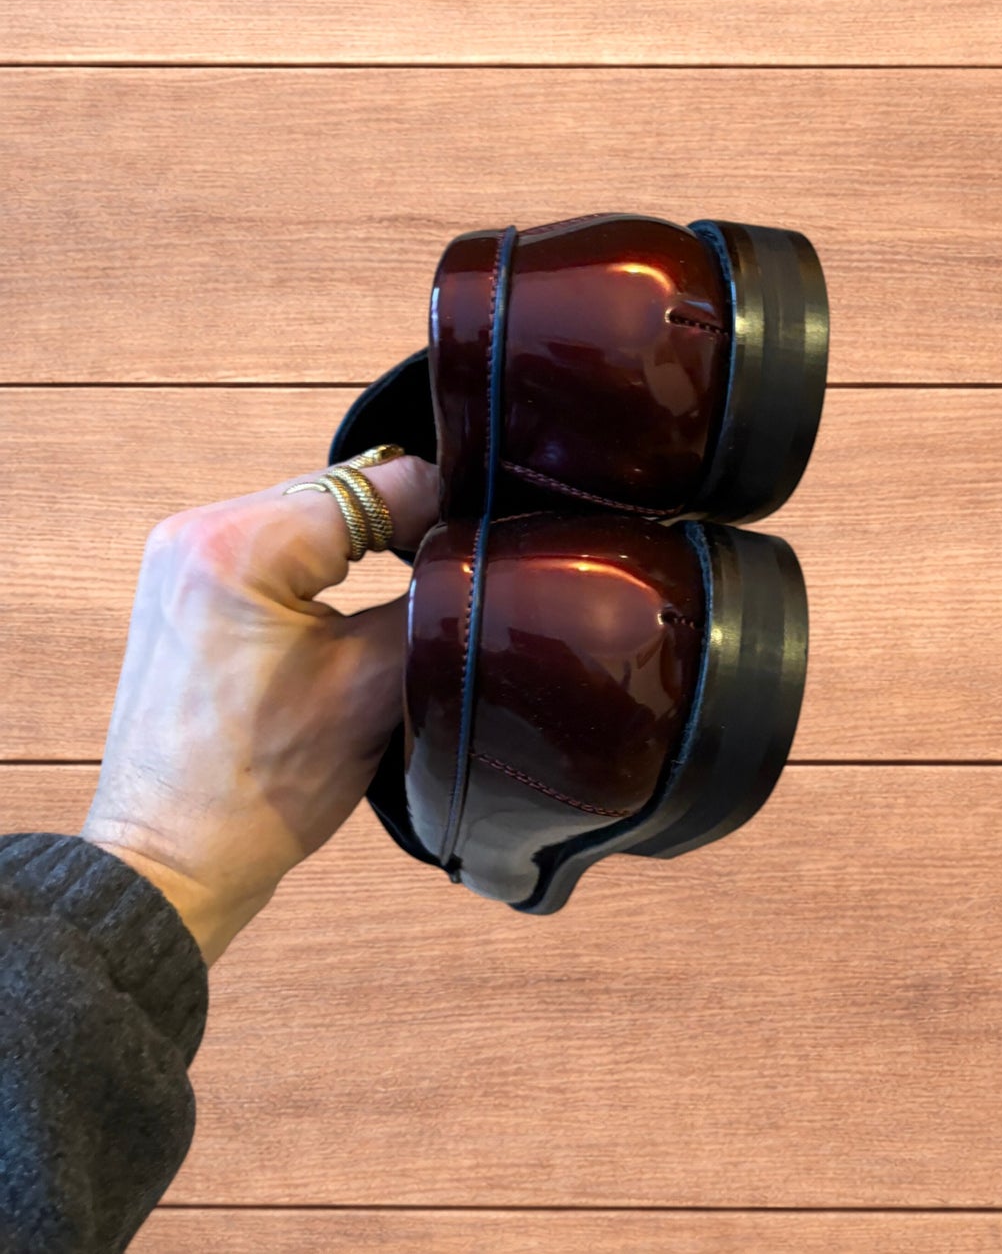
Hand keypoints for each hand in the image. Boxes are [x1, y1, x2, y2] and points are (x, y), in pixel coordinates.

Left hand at [82, 452, 437, 964]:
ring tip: (415, 590)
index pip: (377, 483)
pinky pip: (279, 547)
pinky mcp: (187, 585)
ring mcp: (184, 556)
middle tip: (458, 574)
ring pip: (314, 518)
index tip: (485, 549)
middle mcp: (198, 530)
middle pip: (342, 492)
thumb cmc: (261, 791)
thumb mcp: (374, 686)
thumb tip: (475, 556)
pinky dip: (326, 567)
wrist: (173, 861)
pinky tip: (358, 601)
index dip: (445, 510)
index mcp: (239, 544)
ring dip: (366, 547)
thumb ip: (432, 601)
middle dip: (403, 528)